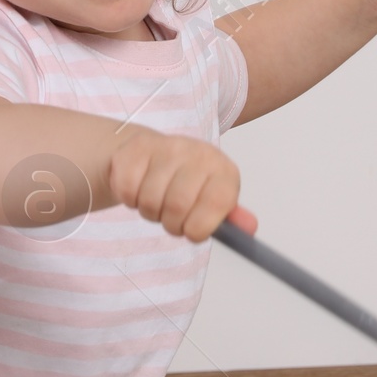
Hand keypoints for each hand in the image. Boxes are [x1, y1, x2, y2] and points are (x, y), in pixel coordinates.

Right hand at [107, 128, 253, 242]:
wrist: (155, 154)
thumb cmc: (188, 184)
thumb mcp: (213, 200)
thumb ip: (229, 217)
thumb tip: (249, 228)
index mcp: (223, 170)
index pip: (216, 205)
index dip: (199, 228)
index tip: (192, 230)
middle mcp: (199, 153)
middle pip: (177, 206)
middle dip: (170, 223)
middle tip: (170, 217)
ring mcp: (168, 146)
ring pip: (150, 200)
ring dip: (149, 212)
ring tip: (156, 200)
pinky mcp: (138, 147)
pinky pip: (127, 190)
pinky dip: (129, 199)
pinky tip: (139, 188)